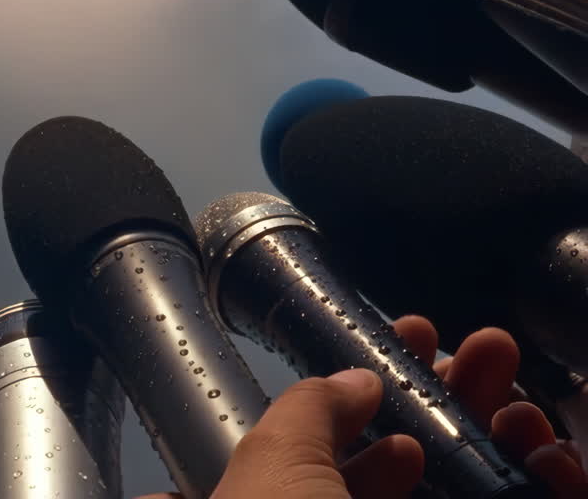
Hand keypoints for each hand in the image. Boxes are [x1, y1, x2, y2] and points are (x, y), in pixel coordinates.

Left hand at [137, 316, 585, 497]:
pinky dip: (555, 491)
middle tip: (488, 352)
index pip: (347, 460)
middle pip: (422, 473)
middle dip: (457, 405)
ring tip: (524, 406)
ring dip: (507, 446)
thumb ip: (306, 413)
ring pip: (478, 498)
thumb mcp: (272, 472)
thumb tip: (351, 378)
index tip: (417, 344)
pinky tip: (552, 461)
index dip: (384, 397)